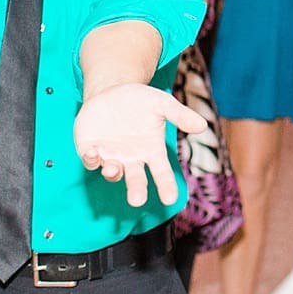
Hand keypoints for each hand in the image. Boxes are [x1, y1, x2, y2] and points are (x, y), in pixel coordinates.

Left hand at [73, 82, 208, 206]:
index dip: (166, 186)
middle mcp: (132, 158)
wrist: (112, 92)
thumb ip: (180, 115)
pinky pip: (90, 160)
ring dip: (112, 173)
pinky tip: (92, 153)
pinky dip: (90, 159)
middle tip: (137, 201)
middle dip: (136, 191)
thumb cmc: (141, 101)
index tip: (170, 199)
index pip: (161, 172)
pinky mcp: (91, 149)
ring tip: (113, 169)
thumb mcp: (162, 103)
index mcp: (152, 151)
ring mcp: (111, 156)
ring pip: (112, 172)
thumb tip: (203, 126)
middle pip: (135, 179)